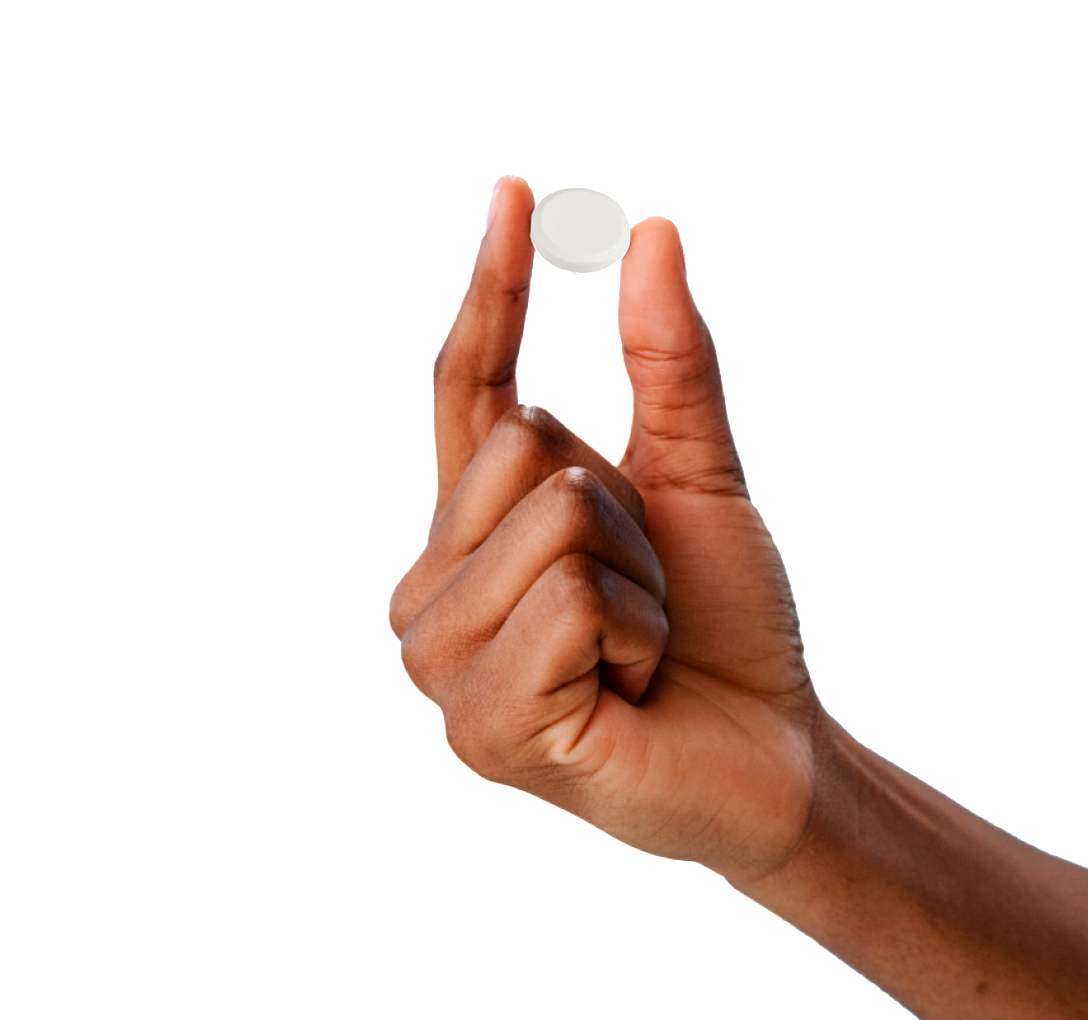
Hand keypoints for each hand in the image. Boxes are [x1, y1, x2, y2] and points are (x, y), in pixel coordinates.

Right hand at [389, 177, 826, 888]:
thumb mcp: (699, 477)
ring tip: (635, 650)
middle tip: (642, 595)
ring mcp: (443, 662)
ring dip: (636, 581)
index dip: (491, 289)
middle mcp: (433, 587)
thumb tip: (648, 231)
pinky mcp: (477, 728)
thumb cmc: (722, 624)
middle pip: (521, 448)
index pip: (466, 386)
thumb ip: (668, 364)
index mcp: (476, 525)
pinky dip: (635, 637)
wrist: (768, 756)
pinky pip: (565, 602)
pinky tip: (624, 694)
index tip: (519, 192)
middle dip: (623, 512)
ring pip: (550, 521)